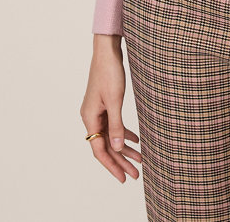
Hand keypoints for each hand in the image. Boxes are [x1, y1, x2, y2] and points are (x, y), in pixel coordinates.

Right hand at [80, 34, 141, 181]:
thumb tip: (118, 148)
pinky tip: (136, 140)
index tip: (123, 178)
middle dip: (121, 161)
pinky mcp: (105, 104)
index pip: (100, 150)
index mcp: (90, 117)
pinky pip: (114, 124)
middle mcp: (91, 117)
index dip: (112, 165)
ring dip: (124, 148)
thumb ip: (116, 125)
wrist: (107, 51)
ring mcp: (98, 111)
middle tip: (135, 175)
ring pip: (111, 136)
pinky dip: (124, 133)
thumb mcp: (115, 100)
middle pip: (106, 145)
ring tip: (139, 160)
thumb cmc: (109, 72)